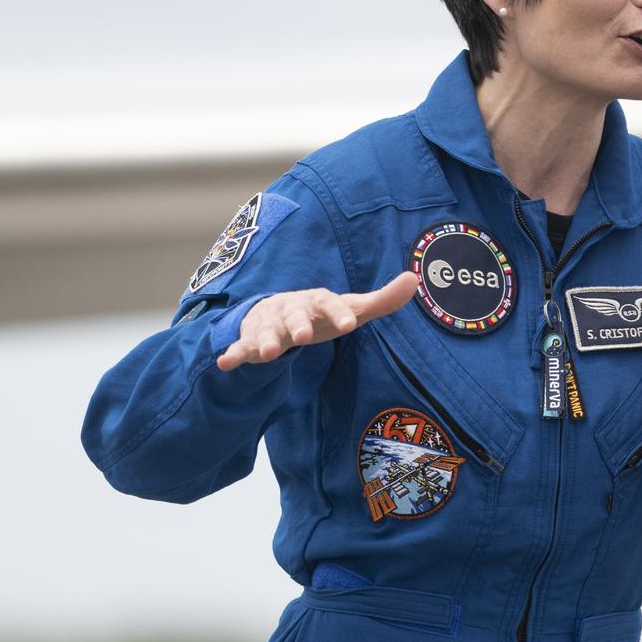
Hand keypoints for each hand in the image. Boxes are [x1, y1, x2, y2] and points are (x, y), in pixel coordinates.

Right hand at [216, 271, 418, 370]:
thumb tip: (415, 279)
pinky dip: (234, 353)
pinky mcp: (251, 339)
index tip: (349, 323)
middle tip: (303, 337)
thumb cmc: (322, 313)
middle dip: (298, 325)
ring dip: (266, 340)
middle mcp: (293, 308)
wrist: (278, 312)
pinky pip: (241, 346)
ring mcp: (269, 323)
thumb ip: (382, 300)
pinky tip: (226, 362)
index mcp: (319, 300)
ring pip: (267, 331)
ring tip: (268, 353)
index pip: (331, 302)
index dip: (340, 312)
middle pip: (296, 315)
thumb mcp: (351, 308)